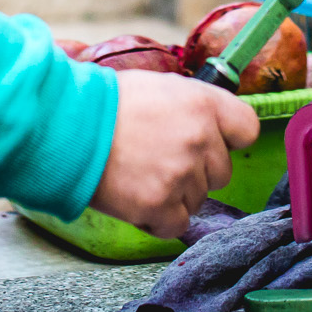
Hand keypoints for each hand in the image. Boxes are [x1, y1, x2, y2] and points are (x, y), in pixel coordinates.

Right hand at [89, 70, 258, 238]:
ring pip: (198, 199)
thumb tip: (207, 122)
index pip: (246, 129)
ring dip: (174, 194)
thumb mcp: (158, 86)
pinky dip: (158, 218)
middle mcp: (200, 139)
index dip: (227, 139)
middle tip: (159, 159)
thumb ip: (190, 105)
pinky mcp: (160, 205)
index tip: (209, 142)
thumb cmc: (105, 102)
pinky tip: (136, 198)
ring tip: (139, 174)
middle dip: (196, 171)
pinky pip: (176, 224)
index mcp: (203, 103)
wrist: (66, 126)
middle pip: (221, 171)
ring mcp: (182, 175)